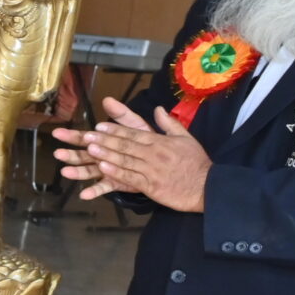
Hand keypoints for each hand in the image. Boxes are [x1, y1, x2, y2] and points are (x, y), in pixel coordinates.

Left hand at [52, 97, 209, 210]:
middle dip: (105, 140)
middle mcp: (153, 154)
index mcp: (160, 141)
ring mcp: (151, 170)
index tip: (99, 126)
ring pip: (125, 160)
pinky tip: (103, 168)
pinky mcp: (150, 186)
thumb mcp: (186, 138)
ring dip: (106, 154)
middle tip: (87, 136)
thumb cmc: (196, 162)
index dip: (115, 129)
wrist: (207, 186)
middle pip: (125, 145)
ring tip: (90, 149)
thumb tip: (158, 108)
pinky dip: (116, 172)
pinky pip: (130, 178)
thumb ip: (169, 123)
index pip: (133, 133)